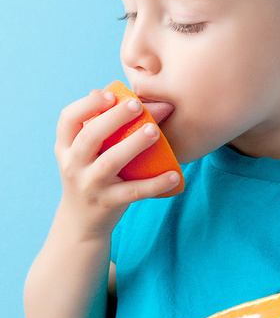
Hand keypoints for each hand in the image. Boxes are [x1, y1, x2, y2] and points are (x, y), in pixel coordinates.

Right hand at [55, 89, 179, 231]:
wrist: (80, 223)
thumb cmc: (90, 175)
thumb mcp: (86, 153)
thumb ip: (102, 126)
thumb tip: (129, 97)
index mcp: (66, 147)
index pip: (68, 119)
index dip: (87, 104)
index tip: (110, 95)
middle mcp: (73, 164)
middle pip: (90, 136)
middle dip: (114, 118)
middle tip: (138, 105)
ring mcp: (90, 185)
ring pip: (111, 161)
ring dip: (134, 144)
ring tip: (154, 131)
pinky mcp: (108, 203)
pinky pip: (134, 192)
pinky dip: (155, 184)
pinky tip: (174, 174)